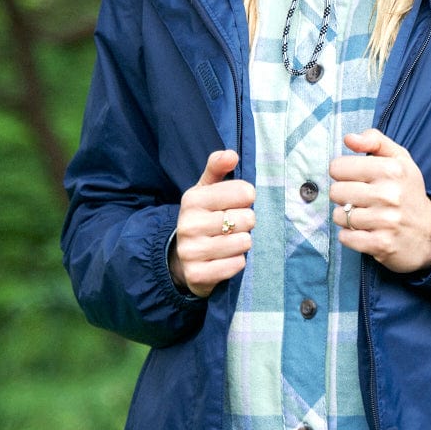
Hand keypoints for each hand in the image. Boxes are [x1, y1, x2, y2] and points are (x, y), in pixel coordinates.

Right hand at [170, 150, 255, 296]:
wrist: (182, 257)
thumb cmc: (203, 217)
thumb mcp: (206, 190)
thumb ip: (217, 168)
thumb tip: (231, 154)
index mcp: (193, 199)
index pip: (244, 192)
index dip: (247, 198)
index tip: (239, 203)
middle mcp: (189, 224)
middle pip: (247, 219)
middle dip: (247, 223)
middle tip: (234, 226)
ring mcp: (191, 251)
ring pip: (244, 243)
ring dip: (243, 243)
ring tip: (229, 241)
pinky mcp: (197, 275)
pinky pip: (236, 265)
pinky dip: (237, 262)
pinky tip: (225, 258)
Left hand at [329, 129, 430, 273]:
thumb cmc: (409, 193)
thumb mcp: (400, 159)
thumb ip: (375, 141)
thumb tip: (349, 138)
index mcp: (392, 169)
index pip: (339, 167)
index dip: (343, 174)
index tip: (356, 179)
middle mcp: (389, 194)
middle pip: (335, 192)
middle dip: (344, 196)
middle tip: (361, 200)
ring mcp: (385, 221)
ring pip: (339, 216)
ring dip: (347, 217)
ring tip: (365, 216)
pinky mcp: (381, 244)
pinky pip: (345, 237)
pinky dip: (350, 236)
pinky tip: (365, 231)